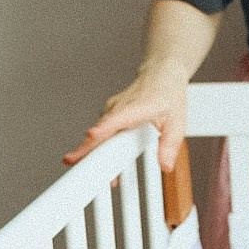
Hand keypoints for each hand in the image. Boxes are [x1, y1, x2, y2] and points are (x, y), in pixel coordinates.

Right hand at [63, 61, 188, 174]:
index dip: (102, 129)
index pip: (114, 119)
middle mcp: (116, 109)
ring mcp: (110, 112)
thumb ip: (169, 145)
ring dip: (92, 152)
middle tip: (72, 162)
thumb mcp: (176, 122)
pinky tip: (101, 164)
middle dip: (85, 148)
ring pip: (97, 134)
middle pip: (98, 131)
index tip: (91, 136)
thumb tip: (165, 165)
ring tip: (91, 173)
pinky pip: (101, 134)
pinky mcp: (109, 116)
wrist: (162, 75)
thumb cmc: (168, 94)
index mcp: (133, 108)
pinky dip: (98, 148)